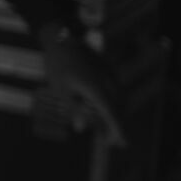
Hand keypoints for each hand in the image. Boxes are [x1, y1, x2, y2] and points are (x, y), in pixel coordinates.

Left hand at [38, 24, 125, 145]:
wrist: (61, 36)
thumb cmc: (58, 64)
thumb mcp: (61, 91)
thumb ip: (73, 110)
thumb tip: (81, 128)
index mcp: (97, 89)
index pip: (112, 115)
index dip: (118, 131)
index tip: (123, 144)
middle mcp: (108, 82)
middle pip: (118, 109)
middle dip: (115, 126)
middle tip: (110, 142)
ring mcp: (110, 74)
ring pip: (118, 100)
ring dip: (114, 115)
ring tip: (106, 130)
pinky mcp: (108, 69)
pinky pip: (114, 90)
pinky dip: (111, 103)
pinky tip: (104, 109)